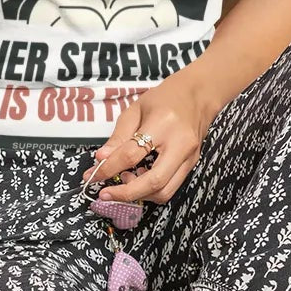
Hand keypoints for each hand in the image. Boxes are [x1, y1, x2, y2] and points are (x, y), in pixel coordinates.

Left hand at [81, 73, 214, 204]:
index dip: (109, 168)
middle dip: (126, 193)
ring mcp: (189, 157)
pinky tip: (139, 176)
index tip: (92, 175)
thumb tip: (101, 159)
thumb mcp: (135, 110)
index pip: (132, 154)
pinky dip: (151, 189)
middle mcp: (180, 144)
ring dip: (140, 193)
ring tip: (125, 178)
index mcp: (163, 124)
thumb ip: (119, 137)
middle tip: (105, 194)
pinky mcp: (192, 165)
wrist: (198, 96)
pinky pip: (170, 187)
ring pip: (165, 191)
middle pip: (154, 181)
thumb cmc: (164, 98)